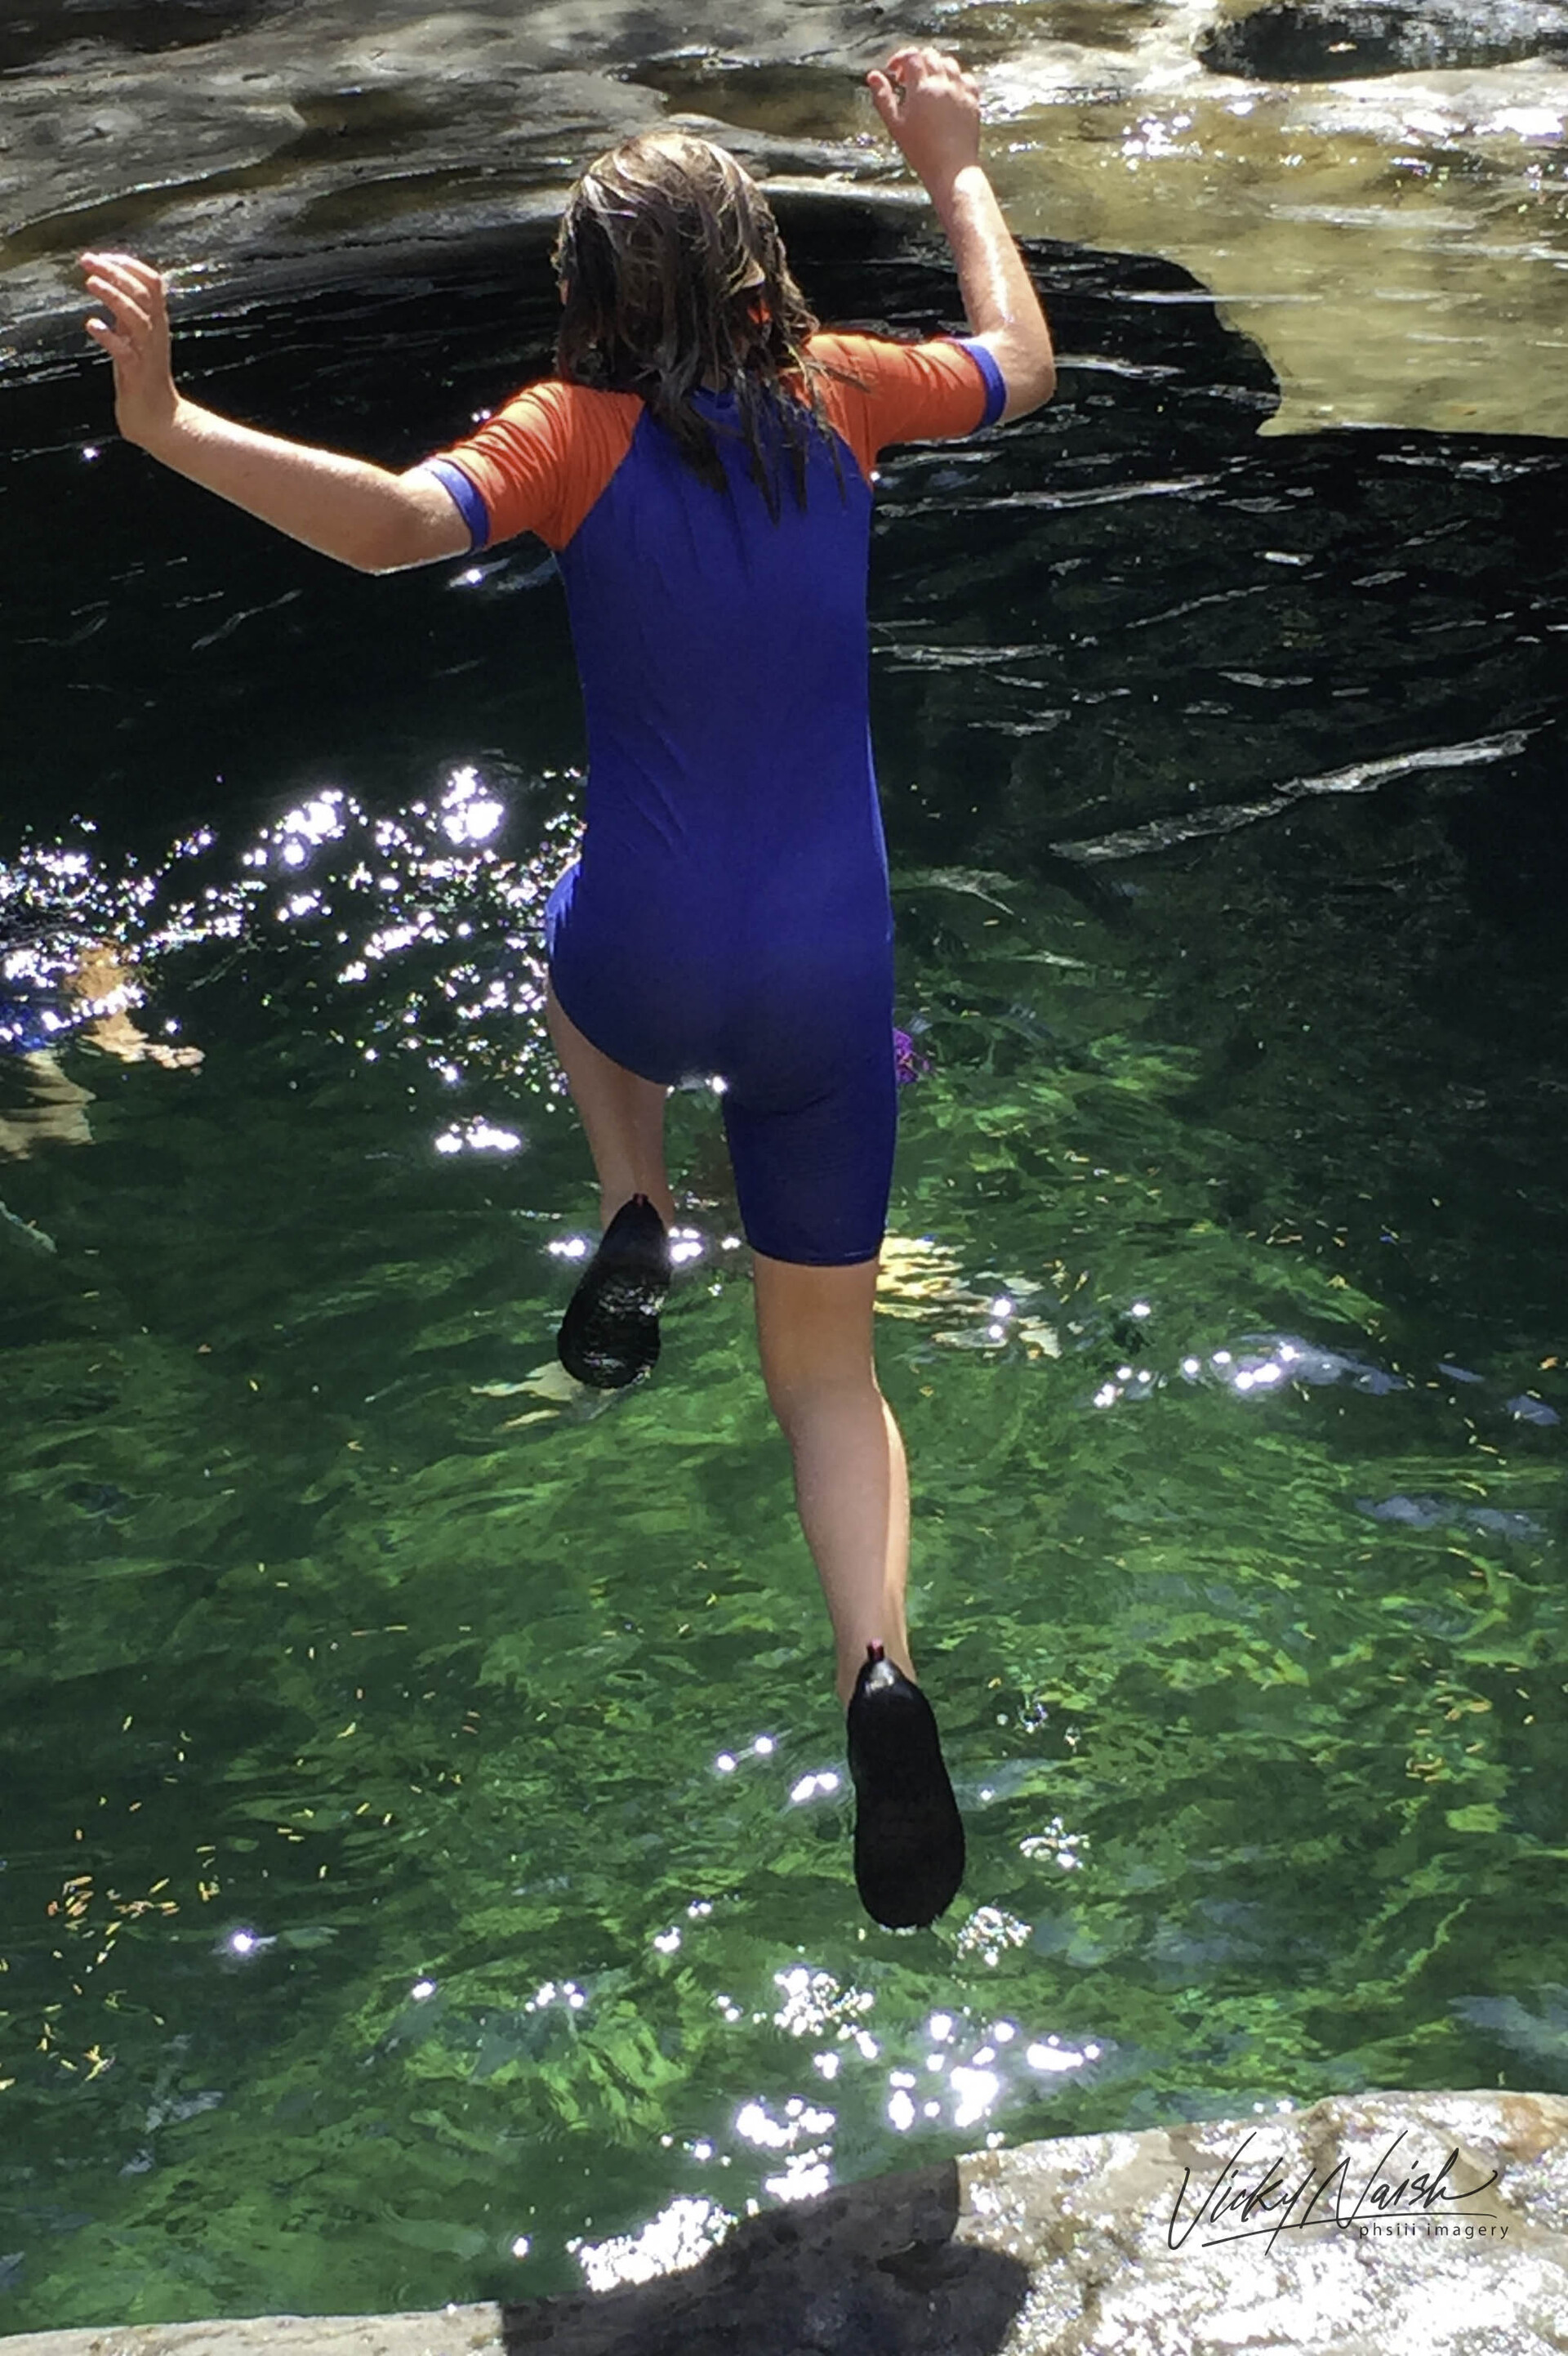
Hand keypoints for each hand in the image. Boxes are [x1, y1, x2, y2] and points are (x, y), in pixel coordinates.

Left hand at [80, 250, 180, 448]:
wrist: (159, 422)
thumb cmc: (144, 381)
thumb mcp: (135, 339)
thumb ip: (126, 314)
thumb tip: (110, 286)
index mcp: (157, 323)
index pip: (152, 282)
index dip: (129, 264)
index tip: (103, 257)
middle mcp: (156, 335)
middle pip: (143, 293)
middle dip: (114, 272)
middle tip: (86, 261)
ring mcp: (148, 355)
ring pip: (138, 317)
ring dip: (114, 297)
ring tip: (91, 284)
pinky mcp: (138, 376)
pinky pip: (126, 352)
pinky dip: (109, 336)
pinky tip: (92, 326)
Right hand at [865, 48, 981, 190]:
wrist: (951, 168)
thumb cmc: (920, 150)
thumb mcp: (895, 125)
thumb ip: (883, 98)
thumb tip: (872, 75)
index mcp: (921, 88)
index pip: (911, 56)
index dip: (900, 58)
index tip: (894, 71)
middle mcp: (943, 83)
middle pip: (930, 55)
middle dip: (917, 61)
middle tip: (908, 80)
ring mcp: (960, 90)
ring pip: (949, 63)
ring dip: (936, 66)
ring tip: (928, 83)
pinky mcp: (973, 100)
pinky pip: (966, 77)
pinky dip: (955, 78)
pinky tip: (948, 91)